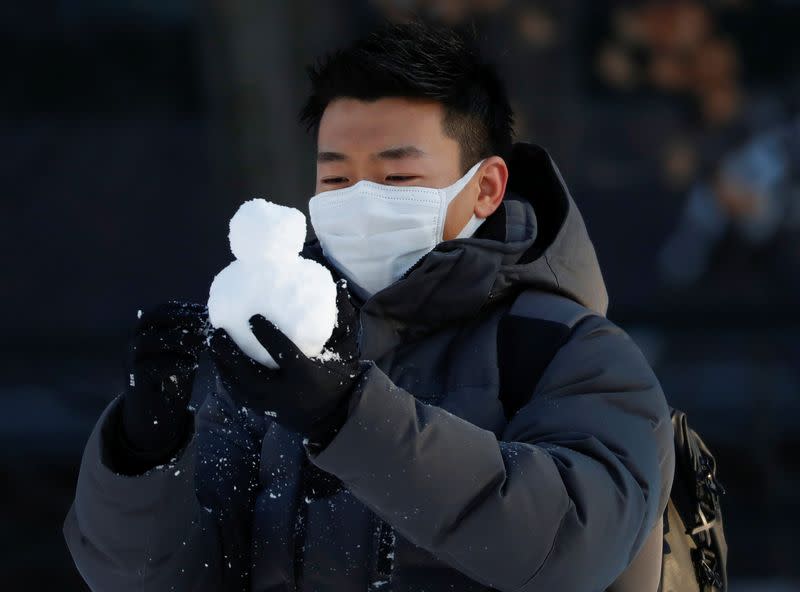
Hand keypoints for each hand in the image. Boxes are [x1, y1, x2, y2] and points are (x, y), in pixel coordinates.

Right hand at [120, 300, 208, 464]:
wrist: (156, 413)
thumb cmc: (174, 377)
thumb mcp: (185, 351)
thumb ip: (193, 336)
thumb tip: (215, 318)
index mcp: (147, 331)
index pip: (162, 310)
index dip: (184, 308)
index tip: (206, 312)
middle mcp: (136, 342)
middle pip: (150, 318)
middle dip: (179, 317)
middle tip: (203, 321)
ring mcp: (132, 361)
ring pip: (147, 341)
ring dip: (176, 338)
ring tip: (201, 342)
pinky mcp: (136, 381)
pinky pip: (150, 367)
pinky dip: (173, 363)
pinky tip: (191, 364)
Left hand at [209, 279, 362, 444]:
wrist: (333, 416)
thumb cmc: (338, 377)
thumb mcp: (345, 350)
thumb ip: (342, 320)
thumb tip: (339, 285)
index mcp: (306, 375)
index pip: (283, 354)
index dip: (267, 336)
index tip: (253, 318)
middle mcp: (285, 392)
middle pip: (249, 373)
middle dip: (231, 353)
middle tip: (219, 332)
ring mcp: (271, 405)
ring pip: (239, 386)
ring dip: (223, 364)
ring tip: (213, 343)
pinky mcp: (262, 411)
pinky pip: (239, 395)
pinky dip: (227, 378)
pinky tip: (219, 362)